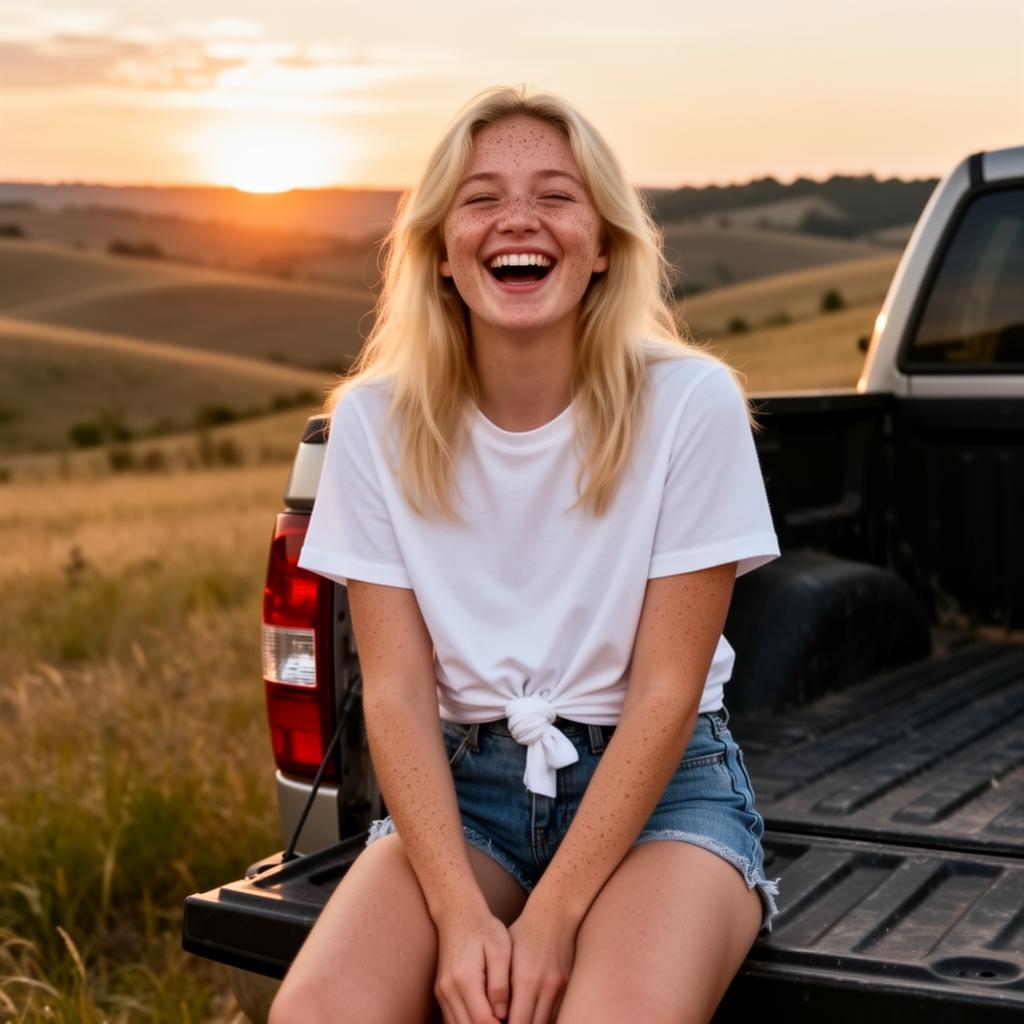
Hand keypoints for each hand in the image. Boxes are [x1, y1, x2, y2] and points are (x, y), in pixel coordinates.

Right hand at [434, 905, 511, 1023]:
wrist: (458, 913)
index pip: (482, 1020)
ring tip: (501, 1023)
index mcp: (465, 979)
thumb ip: (500, 983)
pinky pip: (453, 1020)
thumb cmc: (484, 929)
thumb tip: (503, 1015)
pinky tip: (487, 1021)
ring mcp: (442, 993)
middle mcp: (449, 990)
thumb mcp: (500, 950)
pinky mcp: (442, 993)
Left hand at [507, 904, 576, 1023]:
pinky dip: (545, 1019)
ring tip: (518, 1019)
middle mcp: (545, 985)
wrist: (554, 915)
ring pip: (547, 1023)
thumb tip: (494, 1016)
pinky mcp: (567, 986)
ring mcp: (559, 987)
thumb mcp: (505, 956)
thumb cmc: (523, 934)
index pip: (517, 1023)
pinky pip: (556, 1013)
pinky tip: (532, 1016)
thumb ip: (500, 988)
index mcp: (526, 978)